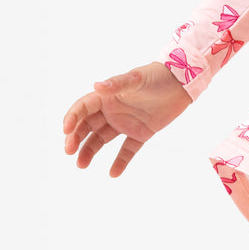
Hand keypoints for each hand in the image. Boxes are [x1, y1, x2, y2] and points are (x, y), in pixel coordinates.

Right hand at [63, 62, 191, 176]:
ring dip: (90, 152)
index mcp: (108, 96)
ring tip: (82, 165)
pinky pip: (127, 150)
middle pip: (87, 126)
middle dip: (76, 138)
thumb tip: (96, 85)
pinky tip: (113, 173)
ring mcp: (125, 123)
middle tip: (69, 152)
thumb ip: (117, 84)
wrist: (182, 83)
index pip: (83, 108)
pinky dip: (120, 162)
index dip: (72, 118)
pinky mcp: (140, 133)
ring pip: (101, 140)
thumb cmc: (157, 76)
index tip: (66, 131)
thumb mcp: (137, 79)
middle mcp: (113, 110)